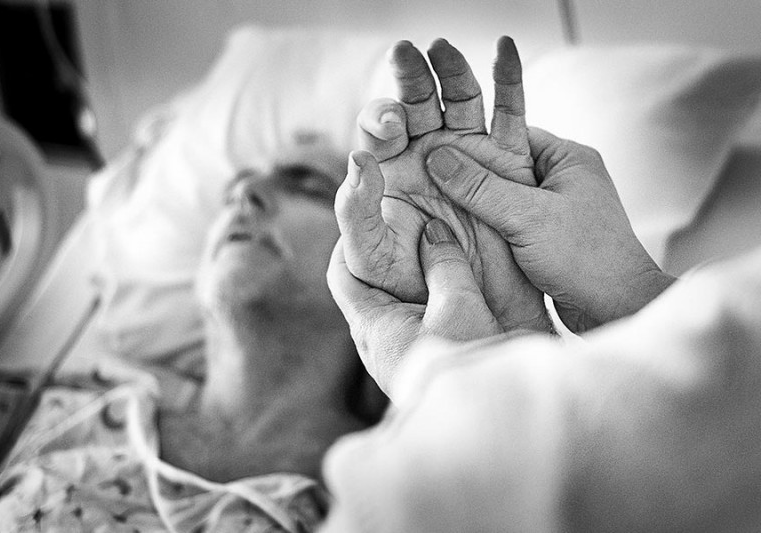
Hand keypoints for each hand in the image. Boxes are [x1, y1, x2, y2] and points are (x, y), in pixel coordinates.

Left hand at [327, 218, 500, 396]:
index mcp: (372, 326)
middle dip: (379, 258)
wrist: (482, 427)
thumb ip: (445, 263)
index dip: (348, 241)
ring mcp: (392, 361)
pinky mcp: (414, 370)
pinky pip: (406, 328)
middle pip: (364, 290)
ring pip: (387, 309)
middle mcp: (373, 346)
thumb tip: (433, 233)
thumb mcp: (461, 306)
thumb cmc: (468, 365)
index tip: (366, 215)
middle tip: (402, 230)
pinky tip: (444, 294)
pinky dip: (418, 304)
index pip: (341, 273)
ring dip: (402, 282)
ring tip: (427, 255)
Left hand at [335, 37, 550, 331]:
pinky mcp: (506, 161)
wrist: (467, 312)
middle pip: (416, 103)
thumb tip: (358, 160)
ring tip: (444, 50)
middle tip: (405, 54)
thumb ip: (355, 210)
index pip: (379, 128)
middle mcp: (426, 155)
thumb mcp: (370, 255)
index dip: (381, 118)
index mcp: (390, 171)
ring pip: (460, 100)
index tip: (392, 127)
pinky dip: (509, 80)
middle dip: (410, 78)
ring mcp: (467, 154)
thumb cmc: (411, 287)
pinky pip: (509, 115)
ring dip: (453, 72)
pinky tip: (505, 50)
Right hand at [425, 127, 676, 331]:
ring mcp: (555, 209)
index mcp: (568, 158)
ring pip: (502, 198)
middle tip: (430, 178)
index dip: (472, 142)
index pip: (510, 136)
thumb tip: (437, 158)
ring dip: (476, 206)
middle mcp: (563, 179)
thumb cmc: (587, 258)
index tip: (437, 149)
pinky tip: (462, 234)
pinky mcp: (547, 237)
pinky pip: (507, 223)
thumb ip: (481, 188)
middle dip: (469, 176)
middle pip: (503, 166)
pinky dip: (486, 228)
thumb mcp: (528, 217)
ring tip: (439, 206)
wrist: (617, 310)